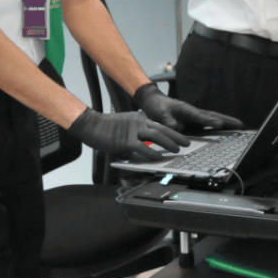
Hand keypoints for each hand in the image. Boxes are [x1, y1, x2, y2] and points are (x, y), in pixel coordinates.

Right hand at [67, 108, 189, 157]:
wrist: (91, 125)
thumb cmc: (106, 127)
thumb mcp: (126, 125)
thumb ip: (137, 134)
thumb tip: (145, 145)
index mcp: (140, 118)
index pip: (160, 124)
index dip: (172, 131)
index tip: (181, 136)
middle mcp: (139, 122)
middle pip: (163, 128)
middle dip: (177, 136)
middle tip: (187, 143)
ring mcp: (133, 131)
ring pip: (156, 136)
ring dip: (169, 143)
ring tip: (177, 150)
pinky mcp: (125, 141)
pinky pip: (142, 147)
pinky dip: (152, 153)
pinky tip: (159, 158)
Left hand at [133, 83, 241, 139]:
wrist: (155, 103)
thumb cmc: (158, 107)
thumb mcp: (159, 114)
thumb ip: (168, 121)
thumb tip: (178, 128)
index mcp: (186, 110)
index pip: (200, 117)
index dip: (210, 121)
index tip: (219, 124)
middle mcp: (194, 113)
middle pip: (213, 116)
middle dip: (227, 121)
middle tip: (241, 125)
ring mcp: (196, 118)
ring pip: (214, 120)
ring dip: (227, 123)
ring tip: (240, 127)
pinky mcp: (195, 123)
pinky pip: (209, 126)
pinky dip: (220, 127)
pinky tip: (227, 132)